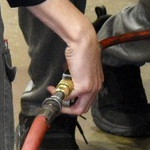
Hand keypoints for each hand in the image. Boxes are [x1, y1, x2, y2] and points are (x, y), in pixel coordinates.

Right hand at [26, 0, 101, 114]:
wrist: (83, 41)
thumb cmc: (82, 49)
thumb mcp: (80, 67)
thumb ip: (76, 78)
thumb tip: (66, 84)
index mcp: (97, 82)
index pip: (86, 102)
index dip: (73, 102)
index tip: (62, 98)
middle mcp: (97, 87)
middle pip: (83, 108)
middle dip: (67, 109)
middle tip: (57, 102)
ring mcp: (91, 88)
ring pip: (78, 108)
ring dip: (64, 105)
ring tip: (54, 95)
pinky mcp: (84, 86)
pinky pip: (69, 97)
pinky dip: (60, 95)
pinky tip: (53, 88)